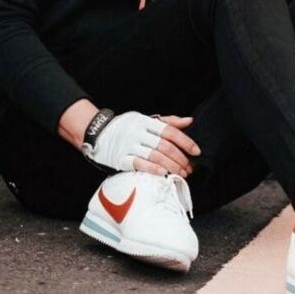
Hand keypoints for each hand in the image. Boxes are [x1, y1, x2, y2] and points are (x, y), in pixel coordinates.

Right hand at [84, 111, 200, 176]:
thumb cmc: (126, 126)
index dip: (185, 141)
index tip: (196, 151)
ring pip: (154, 156)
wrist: (98, 133)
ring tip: (181, 173)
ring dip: (171, 166)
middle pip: (164, 146)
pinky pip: (139, 164)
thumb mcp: (145, 119)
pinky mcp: (121, 158)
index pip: (170, 131)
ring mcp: (128, 145)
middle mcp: (138, 132)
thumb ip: (168, 121)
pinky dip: (152, 169)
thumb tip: (189, 121)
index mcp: (145, 121)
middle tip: (189, 168)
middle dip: (180, 158)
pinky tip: (164, 174)